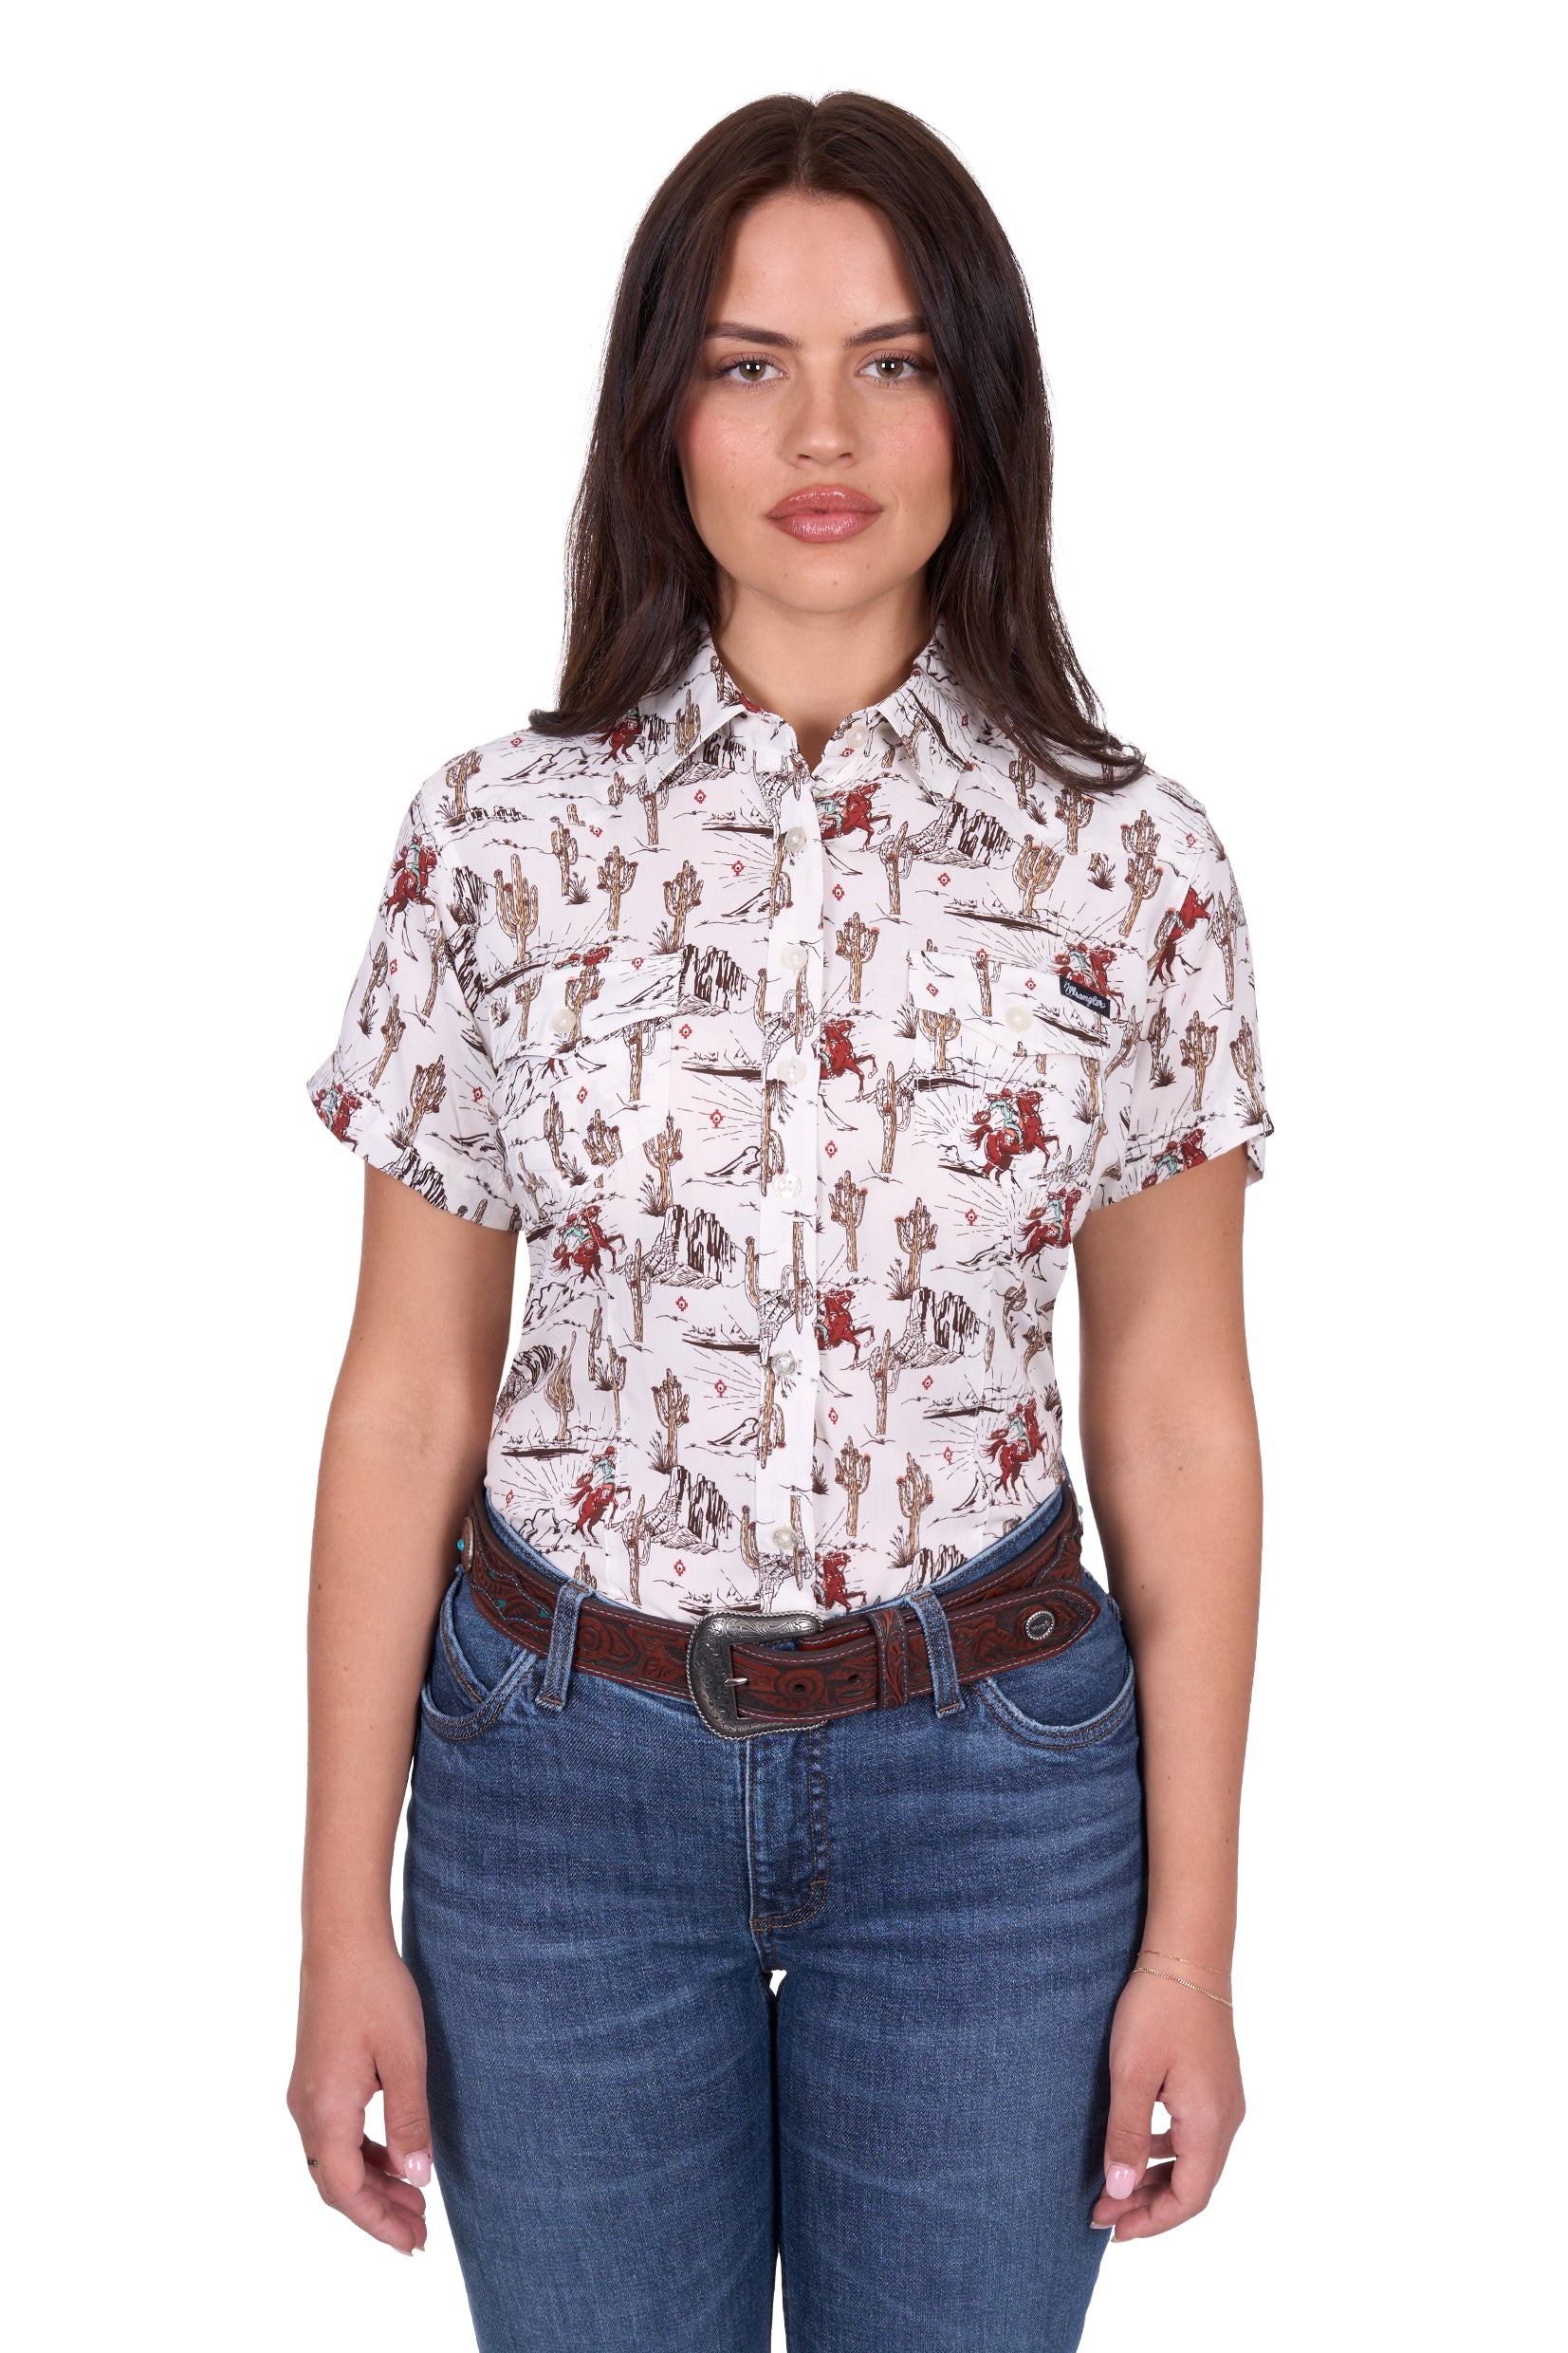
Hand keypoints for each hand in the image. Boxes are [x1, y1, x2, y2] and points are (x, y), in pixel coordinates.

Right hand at [287, 1937, 432, 2253]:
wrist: (342, 1941)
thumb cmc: (376, 1993)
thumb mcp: (405, 2059)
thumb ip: (409, 2122)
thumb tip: (418, 2178)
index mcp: (326, 2113)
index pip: (348, 2191)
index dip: (379, 2223)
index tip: (413, 2244)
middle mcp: (307, 2111)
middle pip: (337, 2184)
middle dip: (378, 2213)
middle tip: (421, 2233)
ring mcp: (306, 2095)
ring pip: (335, 2161)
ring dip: (372, 2185)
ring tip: (415, 2200)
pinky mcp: (314, 2079)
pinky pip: (335, 2135)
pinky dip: (364, 2156)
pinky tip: (394, 2157)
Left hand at [1089, 1964, 1244, 2240]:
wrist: (1188, 1953)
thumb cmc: (1158, 2009)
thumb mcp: (1132, 2073)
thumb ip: (1126, 2135)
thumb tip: (1120, 2192)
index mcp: (1211, 2122)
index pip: (1190, 2197)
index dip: (1152, 2221)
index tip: (1112, 2228)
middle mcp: (1226, 2118)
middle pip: (1193, 2184)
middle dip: (1148, 2204)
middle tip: (1102, 2213)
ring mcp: (1224, 2100)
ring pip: (1192, 2160)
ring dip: (1154, 2179)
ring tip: (1112, 2186)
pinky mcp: (1214, 2083)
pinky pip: (1192, 2134)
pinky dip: (1163, 2151)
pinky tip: (1134, 2145)